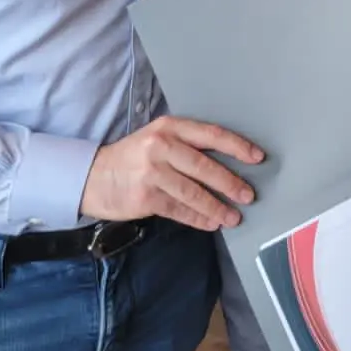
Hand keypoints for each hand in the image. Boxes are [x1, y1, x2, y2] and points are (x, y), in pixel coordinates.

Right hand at [80, 116, 263, 230]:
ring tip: (233, 216)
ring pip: (194, 192)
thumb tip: (226, 162)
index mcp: (170, 127)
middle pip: (205, 166)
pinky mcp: (146, 198)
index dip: (237, 147)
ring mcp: (153, 173)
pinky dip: (198, 218)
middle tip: (249, 194)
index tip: (257, 158)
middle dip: (230, 183)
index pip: (211, 135)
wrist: (93, 176)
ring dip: (217, 206)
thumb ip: (187, 145)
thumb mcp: (158, 138)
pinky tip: (211, 223)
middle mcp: (162, 147)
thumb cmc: (133, 157)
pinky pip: (179, 210)